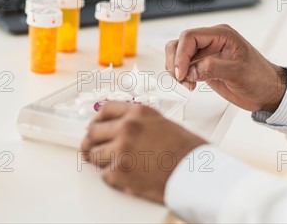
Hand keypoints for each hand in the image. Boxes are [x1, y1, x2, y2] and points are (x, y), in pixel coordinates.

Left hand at [80, 102, 205, 203]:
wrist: (195, 172)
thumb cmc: (187, 151)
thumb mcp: (162, 124)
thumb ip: (140, 123)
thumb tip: (123, 128)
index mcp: (138, 113)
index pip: (106, 109)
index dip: (96, 119)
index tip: (94, 125)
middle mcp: (127, 127)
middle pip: (94, 131)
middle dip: (91, 141)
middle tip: (91, 148)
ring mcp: (121, 149)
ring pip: (93, 154)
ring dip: (98, 160)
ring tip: (104, 164)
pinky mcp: (119, 172)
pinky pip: (103, 175)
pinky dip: (110, 177)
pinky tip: (121, 176)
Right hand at [165, 24, 286, 111]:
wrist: (267, 92)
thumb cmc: (260, 78)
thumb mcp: (238, 72)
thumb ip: (213, 68)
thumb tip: (191, 69)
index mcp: (222, 34)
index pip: (190, 37)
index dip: (181, 54)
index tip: (181, 72)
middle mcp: (212, 41)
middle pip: (180, 43)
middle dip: (176, 61)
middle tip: (182, 78)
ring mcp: (206, 54)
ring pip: (178, 54)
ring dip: (176, 69)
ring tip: (187, 82)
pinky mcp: (203, 66)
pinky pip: (183, 66)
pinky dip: (181, 75)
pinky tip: (190, 84)